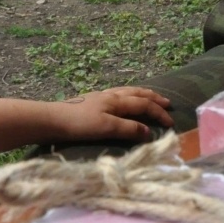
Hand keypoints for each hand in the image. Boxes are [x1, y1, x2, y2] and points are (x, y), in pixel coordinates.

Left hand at [48, 86, 172, 141]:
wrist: (52, 119)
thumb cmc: (79, 124)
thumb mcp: (106, 128)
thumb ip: (128, 129)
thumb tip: (149, 131)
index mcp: (117, 101)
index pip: (144, 105)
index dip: (159, 113)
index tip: (171, 123)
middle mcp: (112, 95)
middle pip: (138, 93)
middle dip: (154, 98)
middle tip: (167, 102)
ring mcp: (101, 96)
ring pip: (128, 91)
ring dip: (142, 94)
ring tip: (150, 96)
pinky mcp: (92, 100)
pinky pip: (118, 93)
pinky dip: (128, 95)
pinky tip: (123, 99)